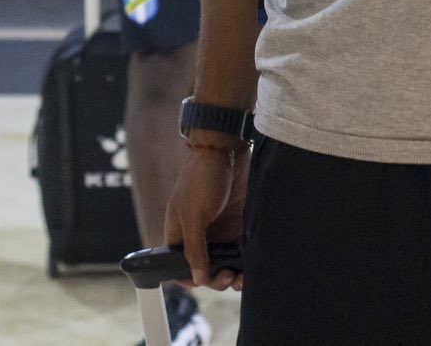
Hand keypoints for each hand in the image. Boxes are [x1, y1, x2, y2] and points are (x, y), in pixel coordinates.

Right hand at [164, 140, 248, 290]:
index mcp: (180, 234)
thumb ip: (195, 249)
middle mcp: (200, 236)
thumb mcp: (193, 215)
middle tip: (228, 275)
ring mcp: (220, 231)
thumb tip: (198, 279)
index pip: (180, 266)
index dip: (190, 279)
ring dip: (233, 274)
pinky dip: (246, 262)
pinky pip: (241, 251)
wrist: (226, 148)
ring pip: (226, 263)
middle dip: (216, 278)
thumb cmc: (201, 177)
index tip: (205, 283)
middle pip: (206, 269)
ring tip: (241, 276)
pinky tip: (251, 266)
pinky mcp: (238, 225)